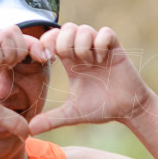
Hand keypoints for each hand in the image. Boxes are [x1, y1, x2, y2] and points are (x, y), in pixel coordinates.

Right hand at [0, 26, 50, 138]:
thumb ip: (12, 121)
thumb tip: (27, 135)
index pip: (22, 42)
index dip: (36, 47)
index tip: (45, 61)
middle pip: (17, 31)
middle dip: (28, 45)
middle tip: (26, 64)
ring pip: (8, 33)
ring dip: (13, 50)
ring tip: (4, 69)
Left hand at [29, 23, 149, 135]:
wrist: (128, 110)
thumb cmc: (101, 109)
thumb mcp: (72, 114)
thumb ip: (51, 119)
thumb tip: (29, 131)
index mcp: (70, 62)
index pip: (53, 39)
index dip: (45, 43)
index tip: (46, 60)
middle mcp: (83, 51)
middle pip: (66, 28)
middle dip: (64, 42)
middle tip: (69, 60)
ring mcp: (100, 48)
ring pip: (84, 29)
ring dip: (83, 45)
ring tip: (89, 63)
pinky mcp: (116, 49)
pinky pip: (105, 33)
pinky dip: (101, 44)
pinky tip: (102, 60)